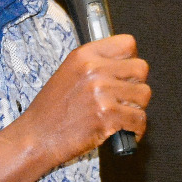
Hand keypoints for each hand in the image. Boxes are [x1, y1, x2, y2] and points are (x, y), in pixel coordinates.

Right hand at [17, 35, 149, 164]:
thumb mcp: (69, 73)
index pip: (127, 44)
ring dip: (136, 108)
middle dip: (136, 84)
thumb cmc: (51, 111)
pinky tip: (125, 131)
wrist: (37, 138)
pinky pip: (139, 119)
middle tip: (125, 98)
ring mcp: (102, 93)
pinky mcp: (108, 116)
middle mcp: (94, 70)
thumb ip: (96, 64)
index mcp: (84, 56)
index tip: (125, 73)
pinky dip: (136, 129)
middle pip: (141, 68)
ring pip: (144, 94)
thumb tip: (127, 64)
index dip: (130, 60)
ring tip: (122, 115)